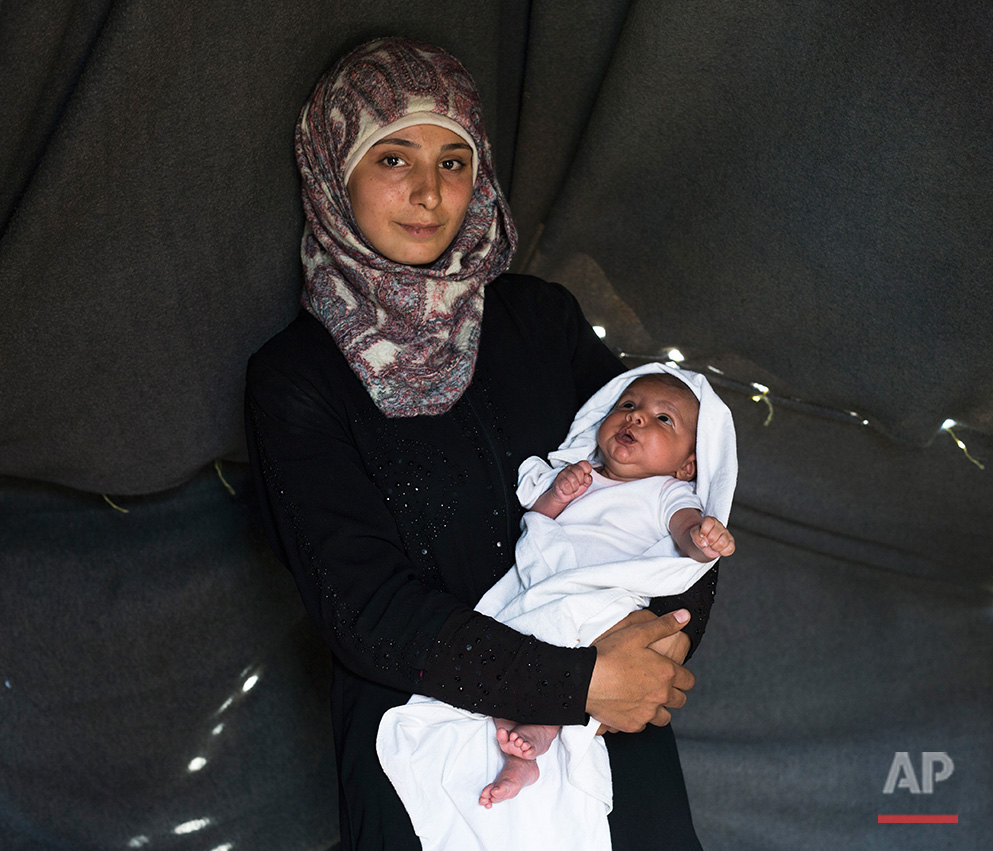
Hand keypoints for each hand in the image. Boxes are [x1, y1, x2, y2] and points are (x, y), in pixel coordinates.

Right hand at [532, 461, 593, 519]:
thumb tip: (587, 477)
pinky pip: (567, 486)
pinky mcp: (558, 481)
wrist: (562, 496)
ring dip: (574, 488)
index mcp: (577, 467)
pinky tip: (567, 490)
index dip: (587, 471)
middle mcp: (570, 468)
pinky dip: (568, 491)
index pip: (585, 464)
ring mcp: (563, 474)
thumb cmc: (573, 488)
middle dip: (580, 482)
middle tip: (577, 485)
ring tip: (571, 488)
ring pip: (573, 480)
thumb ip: (588, 480)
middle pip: (579, 472)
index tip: (584, 478)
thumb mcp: (584, 484)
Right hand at [586, 609, 694, 732]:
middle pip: (680, 700)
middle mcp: (661, 696)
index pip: (688, 681)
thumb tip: (685, 616)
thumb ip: (664, 625)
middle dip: (673, 692)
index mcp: (666, 674)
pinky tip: (628, 706)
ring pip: (664, 717)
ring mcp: (647, 713)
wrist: (584, 680)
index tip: (672, 672)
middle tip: (657, 684)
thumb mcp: (637, 632)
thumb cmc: (610, 654)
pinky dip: (639, 717)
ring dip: (659, 708)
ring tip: (645, 698)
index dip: (681, 675)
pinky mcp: (632, 724)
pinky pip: (643, 725)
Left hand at [691, 516, 734, 559]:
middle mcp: (720, 526)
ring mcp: (726, 533)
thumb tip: (704, 543)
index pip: (709, 522)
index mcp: (710, 521)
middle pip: (713, 535)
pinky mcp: (731, 541)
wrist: (706, 543)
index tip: (701, 535)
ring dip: (715, 548)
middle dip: (708, 542)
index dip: (704, 530)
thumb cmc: (701, 536)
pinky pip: (730, 549)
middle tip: (707, 542)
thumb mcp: (694, 534)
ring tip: (712, 546)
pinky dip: (723, 552)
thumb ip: (696, 536)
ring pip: (722, 542)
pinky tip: (719, 549)